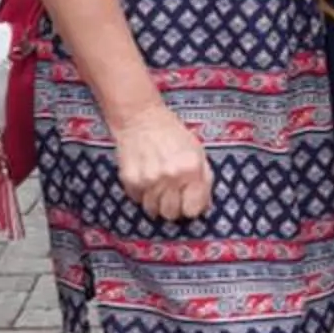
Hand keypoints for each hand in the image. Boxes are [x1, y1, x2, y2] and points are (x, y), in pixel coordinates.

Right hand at [112, 102, 212, 223]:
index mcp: (191, 169)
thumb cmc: (172, 134)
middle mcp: (170, 177)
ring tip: (157, 184)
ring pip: (153, 210)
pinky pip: (137, 200)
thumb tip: (204, 206)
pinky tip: (145, 177)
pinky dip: (142, 193)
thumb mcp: (197, 151)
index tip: (187, 201)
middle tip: (171, 194)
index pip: (192, 210)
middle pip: (171, 214)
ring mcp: (148, 180)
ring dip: (156, 201)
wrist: (140, 118)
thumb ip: (203, 179)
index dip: (191, 207)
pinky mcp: (130, 180)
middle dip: (173, 207)